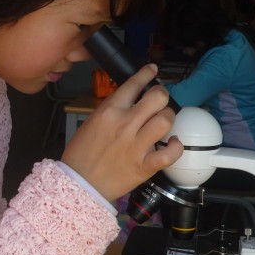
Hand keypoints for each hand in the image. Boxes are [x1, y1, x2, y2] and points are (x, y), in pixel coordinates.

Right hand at [61, 64, 182, 201]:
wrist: (78, 183)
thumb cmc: (81, 154)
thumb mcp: (91, 123)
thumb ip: (111, 111)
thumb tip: (129, 103)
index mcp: (110, 111)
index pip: (134, 84)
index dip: (147, 73)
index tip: (153, 70)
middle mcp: (125, 124)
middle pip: (157, 97)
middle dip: (162, 95)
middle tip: (160, 101)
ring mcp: (136, 145)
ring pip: (166, 120)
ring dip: (168, 117)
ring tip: (164, 121)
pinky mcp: (144, 165)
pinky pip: (169, 153)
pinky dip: (176, 147)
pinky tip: (173, 143)